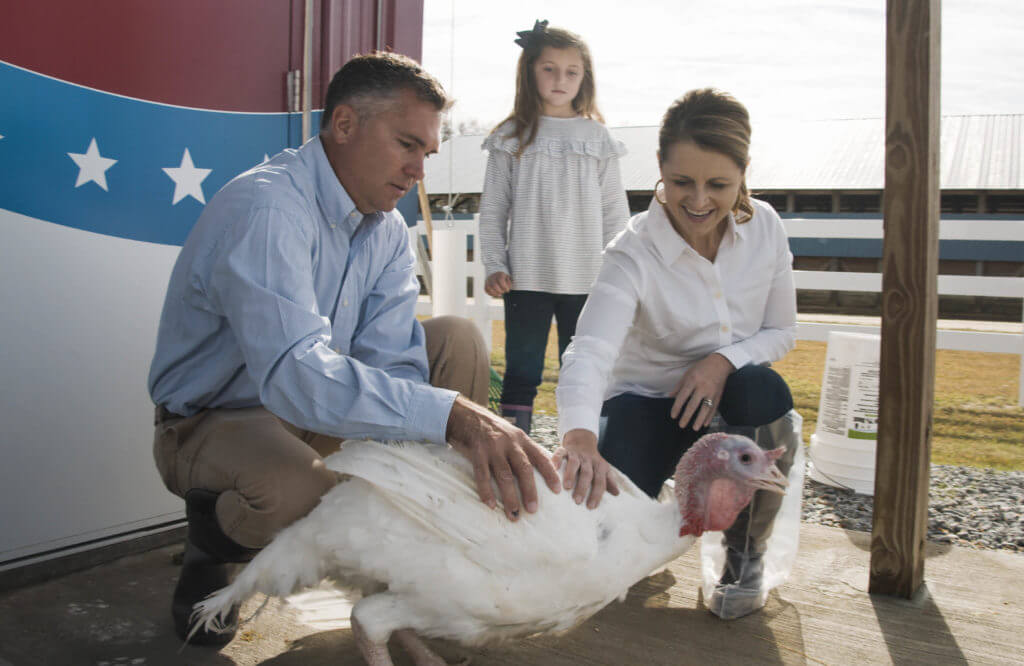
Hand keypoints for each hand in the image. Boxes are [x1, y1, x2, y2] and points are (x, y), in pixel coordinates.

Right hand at [446, 395, 560, 520]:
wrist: (468, 416)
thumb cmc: (495, 431)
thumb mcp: (514, 436)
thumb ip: (528, 450)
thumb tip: (549, 468)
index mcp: (522, 440)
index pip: (540, 457)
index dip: (550, 474)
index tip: (558, 490)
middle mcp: (510, 443)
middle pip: (523, 469)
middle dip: (529, 491)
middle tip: (533, 510)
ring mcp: (493, 448)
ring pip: (504, 475)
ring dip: (509, 497)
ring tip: (514, 514)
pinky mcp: (476, 452)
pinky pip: (482, 475)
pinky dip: (486, 491)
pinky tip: (491, 505)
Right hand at [484, 272, 512, 297]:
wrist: (498, 276)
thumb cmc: (505, 279)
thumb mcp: (509, 280)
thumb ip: (509, 284)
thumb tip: (506, 290)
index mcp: (500, 274)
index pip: (500, 280)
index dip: (504, 286)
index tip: (507, 290)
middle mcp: (493, 276)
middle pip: (494, 285)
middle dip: (500, 291)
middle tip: (503, 292)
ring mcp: (488, 280)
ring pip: (489, 288)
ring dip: (495, 293)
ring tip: (500, 294)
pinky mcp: (486, 284)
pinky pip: (486, 290)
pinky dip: (491, 294)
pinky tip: (496, 294)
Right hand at [551, 428, 619, 508]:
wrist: (582, 441)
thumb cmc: (592, 462)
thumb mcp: (603, 469)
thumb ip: (609, 481)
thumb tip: (617, 494)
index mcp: (599, 466)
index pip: (600, 481)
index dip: (596, 494)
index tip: (591, 507)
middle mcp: (588, 460)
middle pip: (587, 474)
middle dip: (582, 488)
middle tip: (577, 501)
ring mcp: (576, 454)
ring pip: (574, 463)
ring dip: (570, 475)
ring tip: (566, 487)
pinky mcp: (565, 449)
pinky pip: (561, 453)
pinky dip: (556, 459)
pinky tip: (553, 468)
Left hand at [669, 353, 734, 430]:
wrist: (720, 363)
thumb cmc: (701, 367)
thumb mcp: (688, 373)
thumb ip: (679, 386)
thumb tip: (670, 396)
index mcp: (693, 380)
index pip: (683, 396)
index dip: (677, 407)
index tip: (673, 416)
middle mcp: (702, 387)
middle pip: (693, 405)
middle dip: (687, 416)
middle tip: (681, 425)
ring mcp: (712, 392)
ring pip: (705, 409)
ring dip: (699, 420)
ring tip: (694, 428)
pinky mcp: (719, 395)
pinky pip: (714, 408)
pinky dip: (710, 417)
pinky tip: (705, 424)